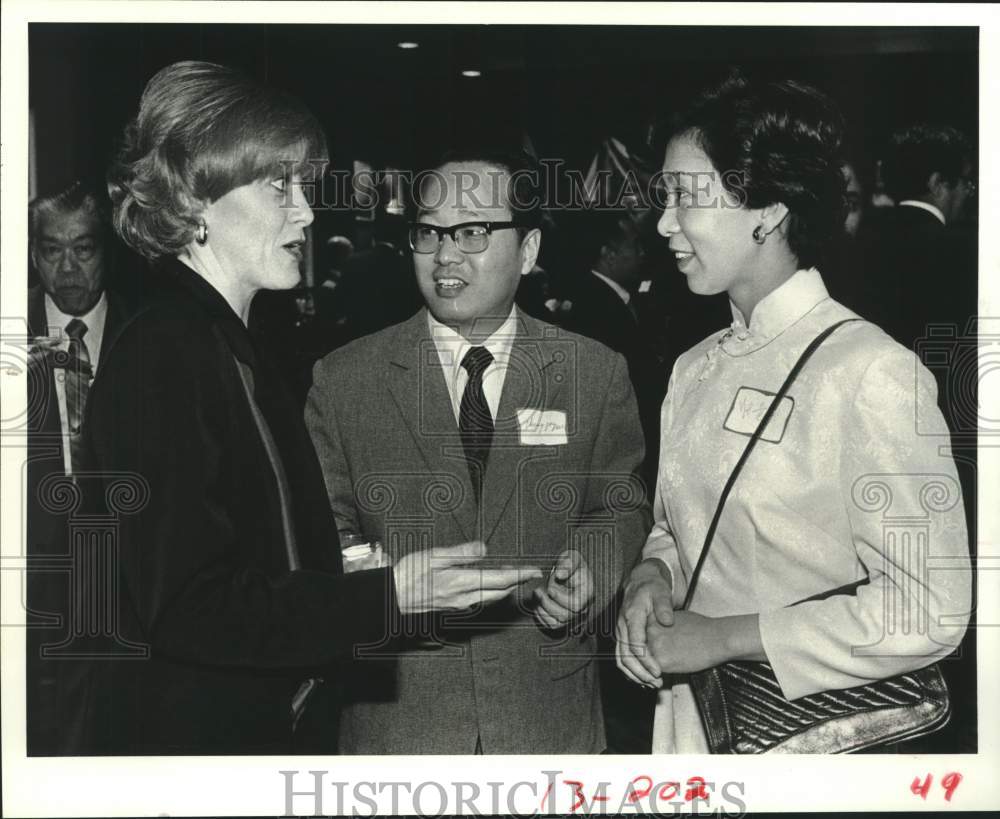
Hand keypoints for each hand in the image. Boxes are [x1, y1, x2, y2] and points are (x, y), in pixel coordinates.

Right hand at [392, 541, 540, 614]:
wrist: (391, 598)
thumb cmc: (409, 574)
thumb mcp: (434, 556)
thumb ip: (461, 553)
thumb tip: (484, 549)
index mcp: (461, 582)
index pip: (500, 580)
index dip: (520, 575)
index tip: (534, 571)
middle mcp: (464, 598)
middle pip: (500, 592)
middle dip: (515, 582)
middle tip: (525, 570)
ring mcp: (459, 606)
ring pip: (490, 598)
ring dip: (503, 588)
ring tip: (510, 575)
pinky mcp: (452, 609)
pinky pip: (479, 601)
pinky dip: (490, 592)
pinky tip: (487, 584)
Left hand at [532, 549, 593, 629]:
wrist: (565, 571)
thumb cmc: (570, 563)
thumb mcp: (572, 557)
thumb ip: (568, 563)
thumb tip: (560, 574)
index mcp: (587, 594)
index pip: (576, 605)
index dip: (561, 598)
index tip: (550, 588)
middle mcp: (582, 608)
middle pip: (565, 616)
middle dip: (548, 603)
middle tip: (538, 590)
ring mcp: (572, 615)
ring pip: (557, 622)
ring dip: (543, 609)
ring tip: (536, 594)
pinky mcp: (562, 620)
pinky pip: (550, 624)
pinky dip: (541, 615)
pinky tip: (537, 603)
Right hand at [615, 558, 674, 687]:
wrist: (639, 582)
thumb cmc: (652, 588)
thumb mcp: (661, 592)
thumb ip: (664, 606)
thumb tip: (667, 622)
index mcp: (631, 615)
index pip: (635, 643)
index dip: (645, 660)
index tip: (658, 671)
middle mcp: (622, 625)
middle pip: (625, 655)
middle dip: (640, 672)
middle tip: (656, 683)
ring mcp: (620, 631)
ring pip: (621, 658)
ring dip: (635, 674)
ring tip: (652, 684)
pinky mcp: (622, 636)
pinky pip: (622, 657)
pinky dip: (631, 670)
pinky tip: (645, 677)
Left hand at [645, 611, 764, 673]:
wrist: (717, 638)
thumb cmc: (702, 629)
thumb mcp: (676, 619)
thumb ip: (661, 626)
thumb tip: (657, 637)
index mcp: (651, 618)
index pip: (635, 636)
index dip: (635, 650)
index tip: (640, 660)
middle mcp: (648, 630)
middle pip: (633, 650)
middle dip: (635, 664)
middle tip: (640, 675)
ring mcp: (653, 644)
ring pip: (638, 663)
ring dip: (641, 675)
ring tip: (649, 682)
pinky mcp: (660, 659)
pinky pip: (649, 673)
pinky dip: (651, 680)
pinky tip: (658, 683)